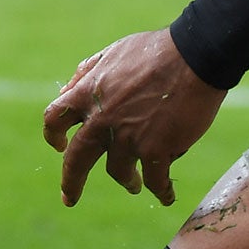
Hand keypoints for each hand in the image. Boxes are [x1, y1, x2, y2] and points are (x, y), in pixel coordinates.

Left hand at [41, 29, 225, 207]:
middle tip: (71, 197)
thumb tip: (66, 91)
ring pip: (119, 172)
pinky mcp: (155, 151)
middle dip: (72, 182)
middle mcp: (102, 119)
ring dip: (127, 180)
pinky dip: (161, 191)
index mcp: (90, 92)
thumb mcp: (114, 52)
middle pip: (76, 160)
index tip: (59, 146)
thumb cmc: (158, 51)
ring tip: (133, 184)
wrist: (195, 56)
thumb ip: (88, 72)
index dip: (53, 135)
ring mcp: (128, 138)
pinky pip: (155, 181)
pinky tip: (166, 195)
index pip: (54, 119)